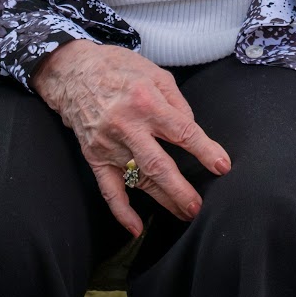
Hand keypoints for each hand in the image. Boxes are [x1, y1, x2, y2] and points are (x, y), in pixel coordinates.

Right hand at [32, 39, 230, 236]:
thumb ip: (178, 103)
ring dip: (163, 200)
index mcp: (146, 102)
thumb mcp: (156, 74)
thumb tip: (192, 130)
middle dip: (181, 189)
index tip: (222, 166)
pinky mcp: (94, 156)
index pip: (182, 132)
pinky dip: (121, 211)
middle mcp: (127, 126)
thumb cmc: (119, 69)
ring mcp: (108, 144)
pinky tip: (136, 228)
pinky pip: (108, 188)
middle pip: (159, 165)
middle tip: (199, 207)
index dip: (205, 151)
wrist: (72, 71)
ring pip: (138, 180)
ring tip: (183, 213)